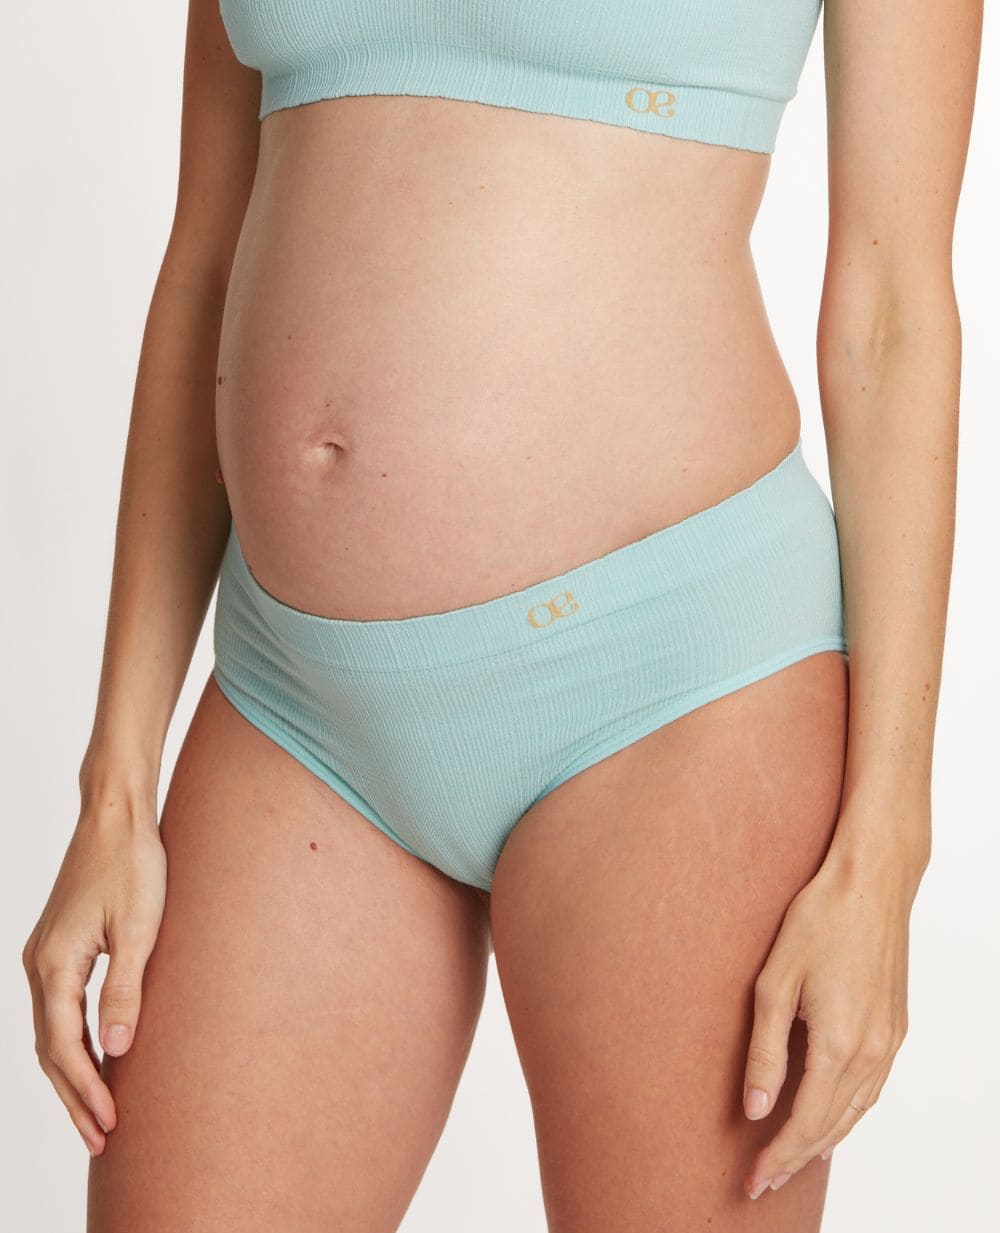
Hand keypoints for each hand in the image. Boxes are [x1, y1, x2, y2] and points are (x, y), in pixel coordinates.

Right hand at [22, 792, 166, 1156]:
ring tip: (96, 1113)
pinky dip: (71, 1041)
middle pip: (50, 1049)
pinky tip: (94, 1056)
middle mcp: (38, 964)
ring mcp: (44, 955)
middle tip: (102, 1141)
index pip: (65, 1047)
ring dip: (71, 1074)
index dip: (86, 1090)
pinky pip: (58, 1008)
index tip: (110, 1124)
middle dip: (74, 1096)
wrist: (115, 815)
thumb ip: (127, 987)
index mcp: (55, 965)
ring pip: (51, 1031)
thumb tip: (116, 1048)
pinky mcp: (58, 945)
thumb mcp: (140, 927)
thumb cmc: (133, 864)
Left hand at [740, 836, 920, 1199]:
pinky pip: (871, 1089)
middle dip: (796, 1159)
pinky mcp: (895, 1027)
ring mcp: (889, 1041)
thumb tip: (755, 1109)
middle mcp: (872, 1052)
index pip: (804, 1124)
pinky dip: (848, 1114)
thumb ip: (764, 1051)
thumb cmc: (817, 921)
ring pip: (856, 1112)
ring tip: (792, 1161)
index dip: (777, 1158)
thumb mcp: (773, 983)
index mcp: (839, 1044)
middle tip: (762, 1181)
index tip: (750, 1182)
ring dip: (824, 1141)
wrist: (871, 883)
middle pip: (832, 1127)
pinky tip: (831, 1118)